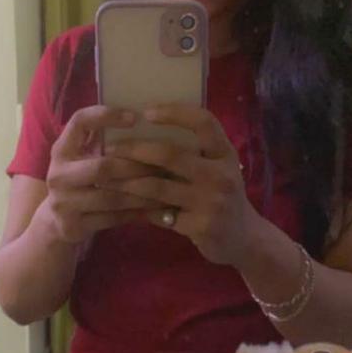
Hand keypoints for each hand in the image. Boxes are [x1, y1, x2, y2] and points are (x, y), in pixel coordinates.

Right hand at [44, 105, 165, 244]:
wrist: (56, 222)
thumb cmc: (79, 178)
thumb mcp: (81, 155)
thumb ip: (99, 138)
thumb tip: (140, 115)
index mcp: (61, 149)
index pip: (79, 122)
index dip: (105, 116)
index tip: (134, 117)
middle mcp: (58, 174)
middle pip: (103, 166)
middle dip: (136, 165)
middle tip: (163, 162)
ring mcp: (64, 203)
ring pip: (112, 197)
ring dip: (142, 191)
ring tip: (166, 185)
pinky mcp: (74, 226)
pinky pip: (113, 218)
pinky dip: (137, 211)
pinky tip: (156, 207)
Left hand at [102, 103, 261, 266]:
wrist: (246, 239)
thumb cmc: (221, 194)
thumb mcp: (216, 167)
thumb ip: (192, 151)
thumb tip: (142, 129)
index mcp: (224, 152)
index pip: (204, 122)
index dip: (175, 112)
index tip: (147, 112)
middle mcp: (221, 174)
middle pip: (170, 154)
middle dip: (134, 150)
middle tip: (110, 148)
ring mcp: (212, 202)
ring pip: (157, 186)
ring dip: (127, 181)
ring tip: (106, 177)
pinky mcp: (201, 226)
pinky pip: (159, 213)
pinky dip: (139, 208)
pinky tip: (122, 204)